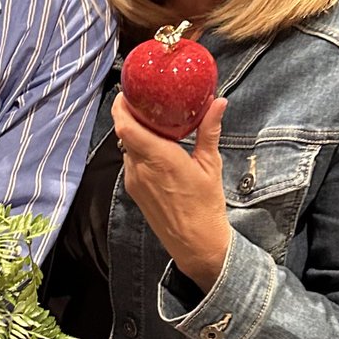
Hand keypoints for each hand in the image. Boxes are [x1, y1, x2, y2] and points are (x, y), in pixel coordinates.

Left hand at [113, 93, 230, 292]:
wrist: (196, 244)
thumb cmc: (206, 206)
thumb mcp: (211, 165)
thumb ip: (209, 131)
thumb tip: (217, 103)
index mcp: (160, 158)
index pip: (126, 127)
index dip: (121, 107)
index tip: (128, 93)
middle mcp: (141, 168)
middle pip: (123, 133)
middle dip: (129, 115)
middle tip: (142, 102)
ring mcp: (134, 181)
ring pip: (126, 147)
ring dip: (134, 133)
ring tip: (151, 122)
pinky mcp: (134, 191)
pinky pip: (130, 162)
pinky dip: (137, 150)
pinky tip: (154, 147)